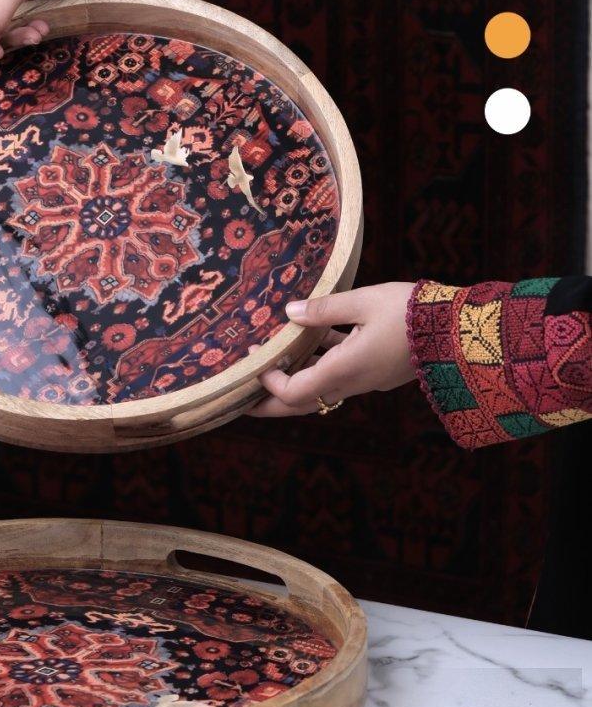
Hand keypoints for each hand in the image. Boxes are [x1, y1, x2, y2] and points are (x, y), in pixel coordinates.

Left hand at [250, 283, 415, 416]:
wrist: (461, 328)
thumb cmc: (412, 312)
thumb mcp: (363, 301)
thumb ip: (324, 309)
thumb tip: (290, 313)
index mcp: (346, 369)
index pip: (296, 392)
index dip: (271, 386)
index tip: (256, 369)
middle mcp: (354, 382)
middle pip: (304, 402)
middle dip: (273, 405)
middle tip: (245, 404)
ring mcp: (368, 379)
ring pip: (322, 388)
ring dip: (297, 381)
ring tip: (275, 364)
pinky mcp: (379, 371)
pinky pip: (342, 373)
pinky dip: (323, 362)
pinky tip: (317, 336)